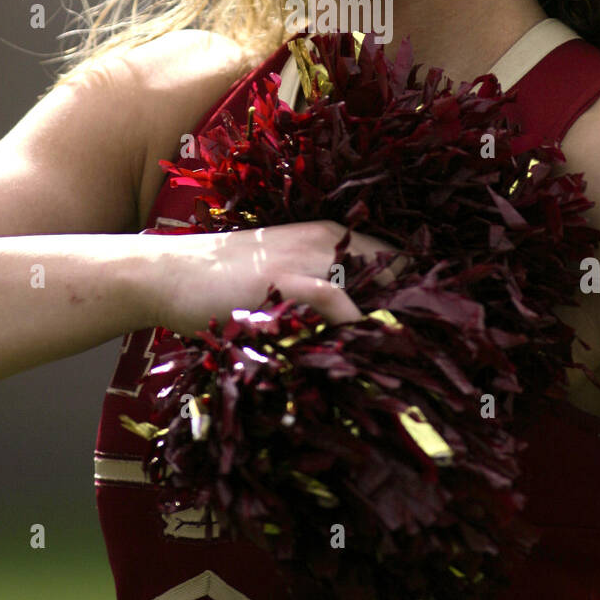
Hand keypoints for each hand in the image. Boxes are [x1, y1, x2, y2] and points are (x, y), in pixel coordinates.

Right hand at [132, 220, 407, 337]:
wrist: (171, 272)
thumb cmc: (226, 280)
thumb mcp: (285, 276)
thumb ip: (322, 294)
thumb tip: (359, 331)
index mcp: (329, 236)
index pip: (395, 259)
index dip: (414, 295)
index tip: (427, 331)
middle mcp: (326, 241)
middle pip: (392, 273)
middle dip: (409, 313)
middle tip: (423, 356)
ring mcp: (305, 258)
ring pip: (370, 286)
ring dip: (388, 326)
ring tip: (403, 364)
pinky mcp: (284, 280)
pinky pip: (336, 300)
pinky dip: (355, 325)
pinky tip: (360, 351)